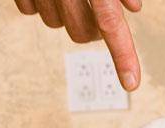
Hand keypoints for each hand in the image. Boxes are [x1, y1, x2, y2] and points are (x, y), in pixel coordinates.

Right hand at [14, 0, 141, 90]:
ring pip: (54, 23)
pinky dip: (39, 2)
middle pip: (81, 34)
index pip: (111, 24)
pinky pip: (29, 10)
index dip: (123, 55)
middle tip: (95, 8)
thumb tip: (135, 7)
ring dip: (63, 13)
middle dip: (91, 29)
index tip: (131, 83)